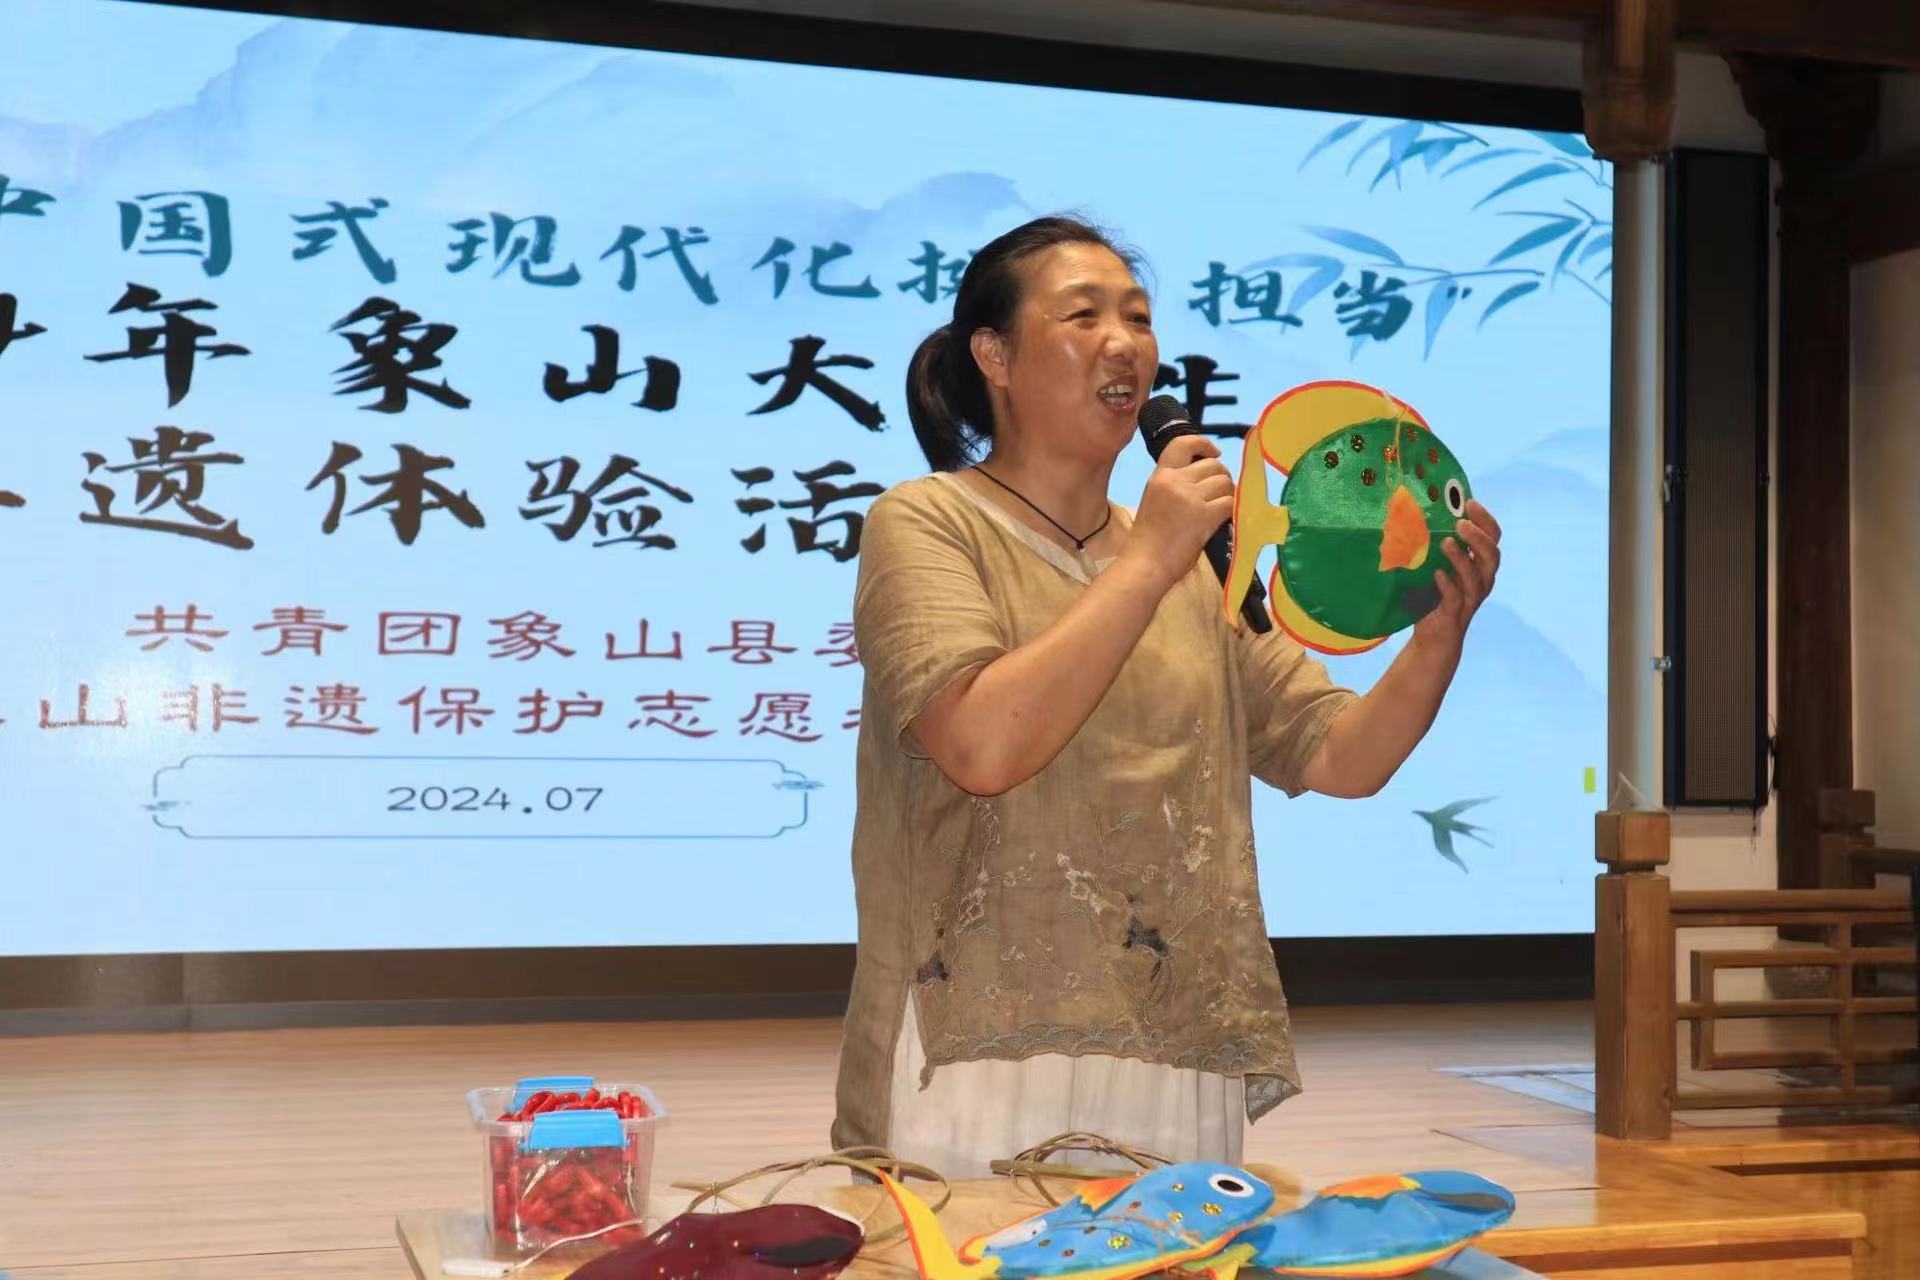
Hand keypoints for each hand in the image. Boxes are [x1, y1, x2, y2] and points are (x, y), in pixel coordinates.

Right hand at [1122, 435, 1234, 591]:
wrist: (1145, 564)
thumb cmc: (1148, 540)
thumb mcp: (1155, 501)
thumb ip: (1176, 486)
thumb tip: (1208, 481)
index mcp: (1160, 476)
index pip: (1182, 443)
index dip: (1203, 443)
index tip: (1214, 453)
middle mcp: (1175, 481)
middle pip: (1213, 465)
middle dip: (1222, 477)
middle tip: (1220, 494)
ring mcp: (1190, 497)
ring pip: (1225, 483)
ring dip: (1229, 494)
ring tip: (1221, 508)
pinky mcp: (1204, 515)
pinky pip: (1230, 502)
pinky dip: (1232, 511)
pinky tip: (1225, 520)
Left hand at [1412, 498, 1500, 651]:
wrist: (1435, 636)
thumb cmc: (1437, 594)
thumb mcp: (1440, 566)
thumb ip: (1438, 545)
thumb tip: (1419, 512)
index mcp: (1481, 564)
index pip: (1493, 537)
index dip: (1485, 520)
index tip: (1470, 503)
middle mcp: (1482, 580)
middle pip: (1492, 555)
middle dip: (1478, 537)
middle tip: (1461, 523)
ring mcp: (1470, 598)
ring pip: (1475, 576)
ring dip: (1461, 558)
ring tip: (1446, 542)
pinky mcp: (1454, 613)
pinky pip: (1455, 598)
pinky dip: (1446, 585)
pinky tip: (1437, 574)